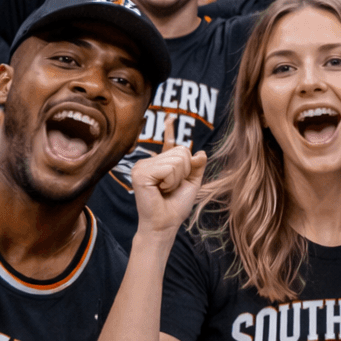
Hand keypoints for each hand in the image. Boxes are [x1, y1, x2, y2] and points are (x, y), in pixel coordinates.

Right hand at [131, 119, 205, 234]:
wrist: (166, 224)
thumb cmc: (176, 206)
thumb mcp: (191, 184)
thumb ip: (196, 168)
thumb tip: (200, 152)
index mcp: (160, 163)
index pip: (169, 143)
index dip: (170, 129)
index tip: (171, 117)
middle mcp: (148, 162)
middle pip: (181, 152)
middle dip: (184, 172)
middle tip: (171, 187)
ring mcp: (142, 166)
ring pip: (177, 160)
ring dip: (177, 178)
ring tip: (165, 189)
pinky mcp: (140, 173)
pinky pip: (169, 168)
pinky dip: (171, 181)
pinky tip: (160, 190)